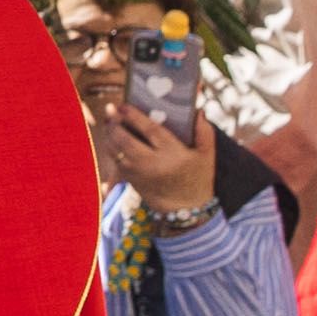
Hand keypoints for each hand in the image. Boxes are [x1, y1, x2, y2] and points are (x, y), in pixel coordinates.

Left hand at [89, 87, 219, 220]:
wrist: (186, 209)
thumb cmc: (198, 177)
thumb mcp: (207, 155)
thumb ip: (205, 132)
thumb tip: (198, 111)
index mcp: (172, 154)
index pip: (150, 130)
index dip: (134, 116)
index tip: (124, 105)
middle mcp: (153, 163)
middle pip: (125, 140)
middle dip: (115, 124)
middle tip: (111, 110)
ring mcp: (139, 174)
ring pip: (116, 151)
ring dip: (109, 135)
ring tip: (109, 121)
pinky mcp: (131, 181)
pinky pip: (115, 163)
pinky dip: (111, 149)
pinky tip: (111, 138)